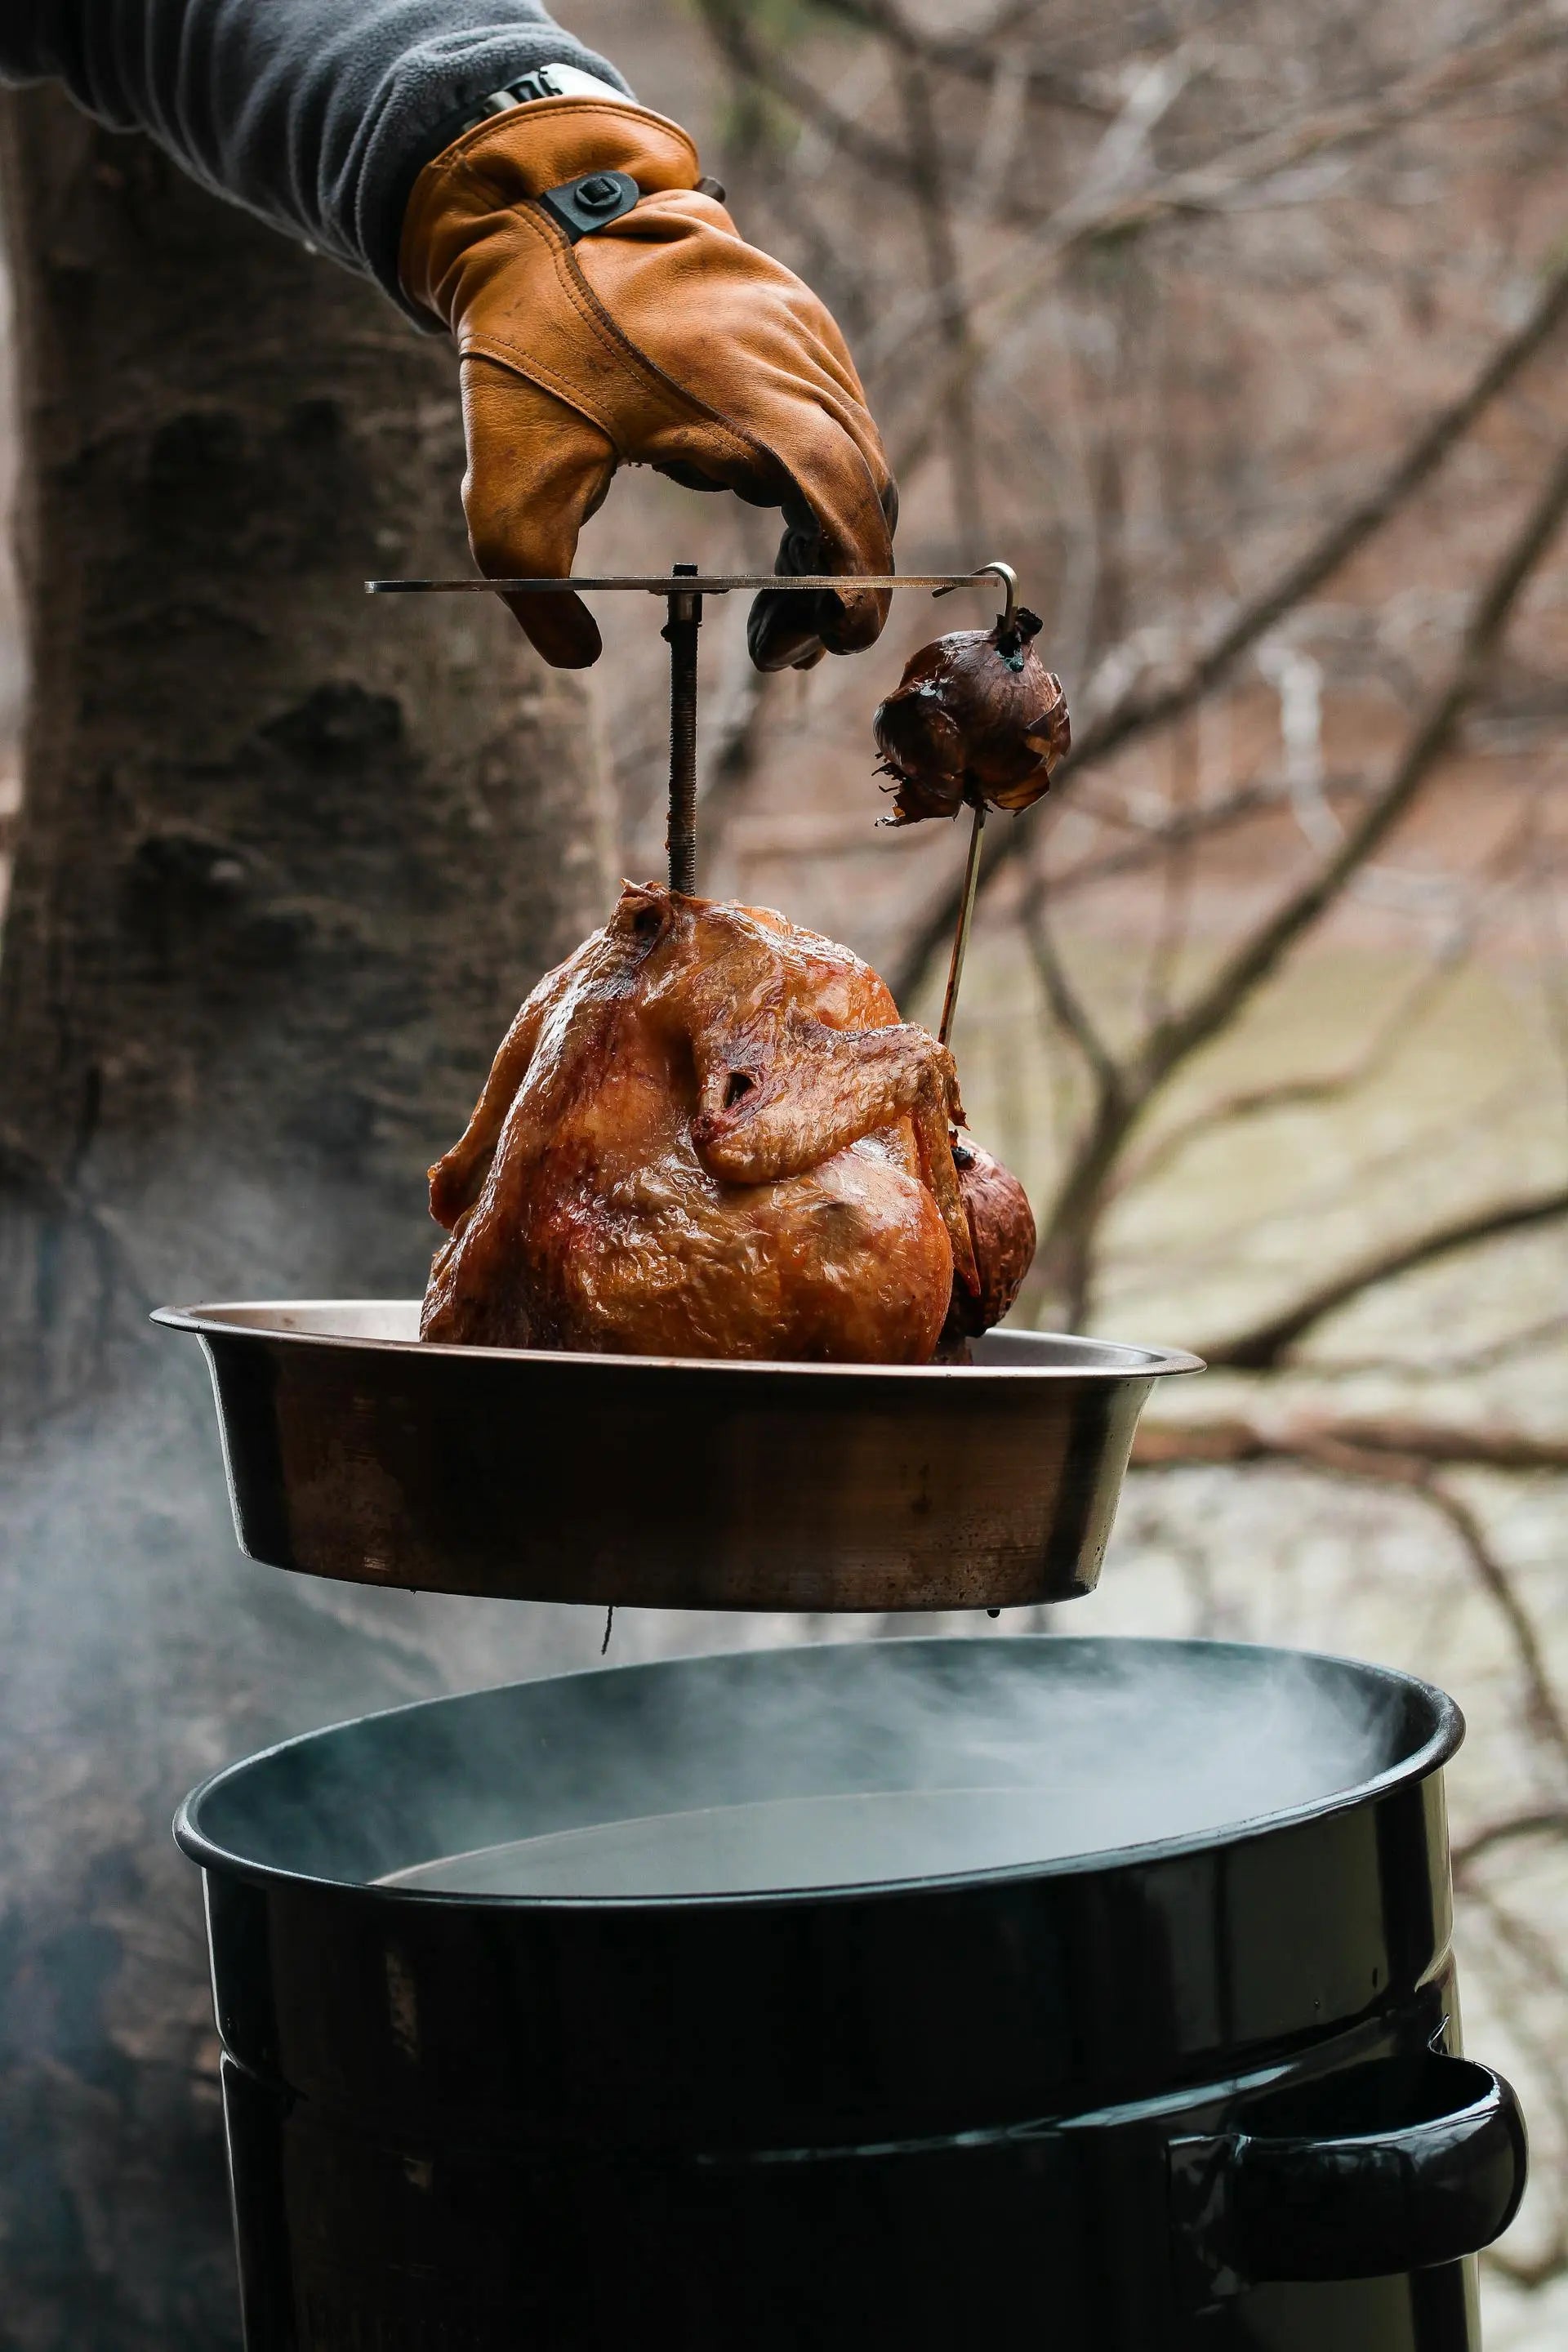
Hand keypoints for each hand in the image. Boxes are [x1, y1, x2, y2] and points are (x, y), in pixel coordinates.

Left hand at [400, 97, 895, 669]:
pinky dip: (816, 483)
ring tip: (769, 611)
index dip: (854, 582)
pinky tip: (761, 515)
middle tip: (778, 653)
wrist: (536, 217)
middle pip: (862, 491)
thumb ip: (538, 587)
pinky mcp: (797, 322)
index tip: (838, 642)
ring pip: (856, 458)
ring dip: (826, 540)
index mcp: (744, 396)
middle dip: (834, 584)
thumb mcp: (507, 485)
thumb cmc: (527, 348)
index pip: (841, 499)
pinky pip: (835, 418)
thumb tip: (578, 656)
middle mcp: (794, 358)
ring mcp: (804, 333)